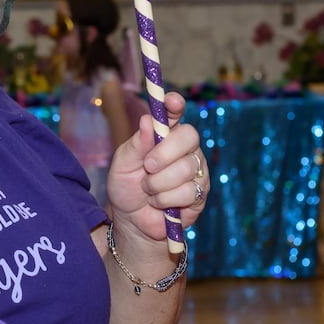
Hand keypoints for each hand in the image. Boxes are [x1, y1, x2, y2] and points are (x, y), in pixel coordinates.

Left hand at [105, 91, 207, 245]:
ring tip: (148, 190)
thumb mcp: (122, 165)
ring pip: (186, 168)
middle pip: (189, 136)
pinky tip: (160, 203)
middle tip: (148, 166)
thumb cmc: (126, 188)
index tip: (171, 101)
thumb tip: (147, 120)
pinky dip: (167, 199)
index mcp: (164, 136)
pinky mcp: (201, 193)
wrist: (132, 221)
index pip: (174, 113)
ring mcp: (195, 170)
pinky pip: (189, 191)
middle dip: (165, 153)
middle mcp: (184, 149)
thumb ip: (136, 144)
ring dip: (159, 183)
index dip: (175, 105)